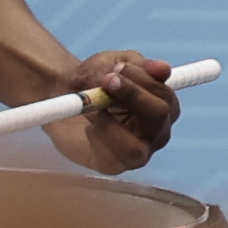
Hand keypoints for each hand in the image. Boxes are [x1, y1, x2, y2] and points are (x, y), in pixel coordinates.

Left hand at [47, 50, 181, 176]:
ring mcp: (140, 150)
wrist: (62, 96)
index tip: (116, 68)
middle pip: (159, 115)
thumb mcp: (109, 62)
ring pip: (136, 145)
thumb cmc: (93, 78)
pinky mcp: (115, 165)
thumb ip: (133, 64)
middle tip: (105, 82)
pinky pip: (112, 157)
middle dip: (132, 96)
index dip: (144, 80)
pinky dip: (100, 139)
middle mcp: (158, 128)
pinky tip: (89, 128)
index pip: (165, 93)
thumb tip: (162, 68)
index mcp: (164, 101)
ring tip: (91, 109)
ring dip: (110, 125)